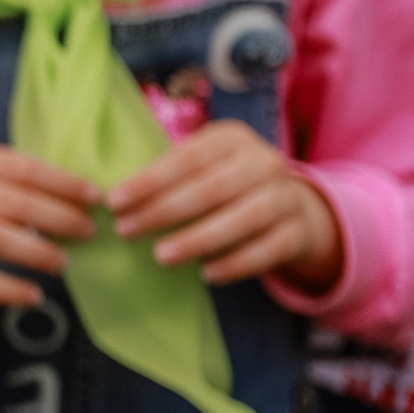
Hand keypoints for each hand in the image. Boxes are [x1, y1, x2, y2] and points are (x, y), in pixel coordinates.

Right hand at [0, 145, 100, 329]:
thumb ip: (26, 189)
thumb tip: (89, 199)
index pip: (22, 168)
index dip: (62, 182)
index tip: (95, 198)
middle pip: (12, 202)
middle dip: (58, 217)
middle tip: (89, 232)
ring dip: (35, 252)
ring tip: (64, 264)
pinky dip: (8, 289)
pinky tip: (34, 296)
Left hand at [110, 118, 342, 289]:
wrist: (289, 206)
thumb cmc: (225, 183)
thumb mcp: (205, 166)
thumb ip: (171, 175)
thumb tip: (117, 200)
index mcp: (232, 139)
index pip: (186, 158)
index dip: (149, 181)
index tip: (114, 202)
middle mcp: (264, 162)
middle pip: (210, 189)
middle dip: (163, 211)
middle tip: (126, 231)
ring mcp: (287, 196)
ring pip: (242, 219)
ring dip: (197, 240)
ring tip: (161, 256)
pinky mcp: (299, 231)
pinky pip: (267, 250)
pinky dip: (235, 263)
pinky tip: (206, 274)